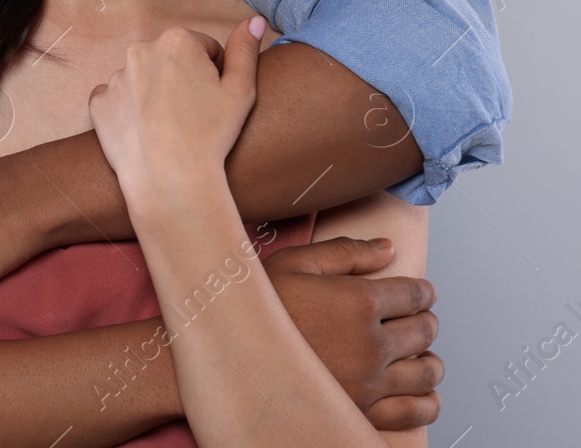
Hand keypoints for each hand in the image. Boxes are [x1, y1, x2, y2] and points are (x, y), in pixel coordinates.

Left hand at [88, 17, 263, 201]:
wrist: (169, 180)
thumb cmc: (210, 136)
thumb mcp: (241, 90)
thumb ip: (245, 50)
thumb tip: (253, 20)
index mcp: (176, 40)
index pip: (203, 48)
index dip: (214, 74)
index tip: (213, 99)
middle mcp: (139, 50)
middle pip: (170, 60)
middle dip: (182, 79)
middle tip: (193, 115)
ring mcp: (115, 77)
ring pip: (143, 80)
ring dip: (155, 94)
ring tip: (169, 127)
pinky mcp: (98, 102)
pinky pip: (118, 100)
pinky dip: (129, 112)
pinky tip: (145, 132)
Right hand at [266, 236, 443, 429]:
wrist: (230, 356)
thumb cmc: (256, 308)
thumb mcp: (293, 263)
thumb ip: (346, 252)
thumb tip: (388, 248)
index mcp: (359, 302)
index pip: (415, 295)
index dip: (422, 291)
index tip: (419, 291)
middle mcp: (371, 344)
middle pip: (424, 331)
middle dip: (425, 320)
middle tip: (415, 318)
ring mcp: (369, 382)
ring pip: (426, 372)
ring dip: (429, 359)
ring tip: (418, 353)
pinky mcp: (363, 412)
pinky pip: (415, 412)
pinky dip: (427, 401)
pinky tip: (422, 392)